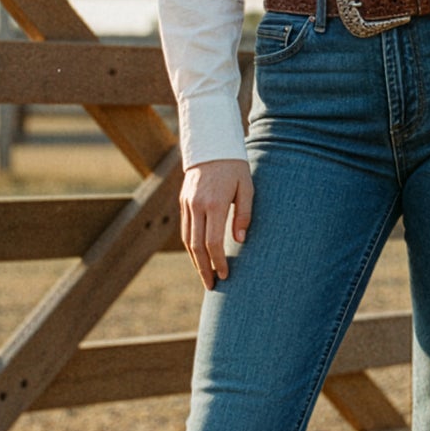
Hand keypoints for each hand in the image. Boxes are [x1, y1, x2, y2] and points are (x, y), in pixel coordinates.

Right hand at [179, 158, 253, 289]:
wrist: (212, 144)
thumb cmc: (235, 167)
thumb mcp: (246, 187)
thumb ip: (244, 214)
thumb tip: (240, 240)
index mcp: (215, 203)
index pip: (213, 242)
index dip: (218, 262)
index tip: (225, 275)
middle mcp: (197, 205)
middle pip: (196, 246)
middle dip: (204, 269)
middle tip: (212, 286)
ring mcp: (187, 203)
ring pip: (187, 240)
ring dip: (195, 261)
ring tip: (205, 276)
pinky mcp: (183, 201)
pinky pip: (184, 229)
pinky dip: (190, 246)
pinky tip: (198, 256)